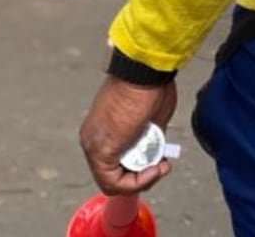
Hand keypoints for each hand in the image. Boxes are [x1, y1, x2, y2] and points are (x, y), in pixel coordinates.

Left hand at [78, 77, 178, 198]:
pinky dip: (136, 182)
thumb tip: (156, 151)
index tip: (161, 158)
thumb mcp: (153, 119)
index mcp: (102, 128)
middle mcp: (92, 138)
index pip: (116, 162)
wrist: (144, 71)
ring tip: (160, 167)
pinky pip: (114, 182)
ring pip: (112, 182)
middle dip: (142, 175)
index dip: (140, 168)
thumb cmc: (150, 85)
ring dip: (141, 180)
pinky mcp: (100, 151)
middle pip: (114, 174)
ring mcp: (93, 145)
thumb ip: (150, 138)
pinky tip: (153, 170)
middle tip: (162, 165)